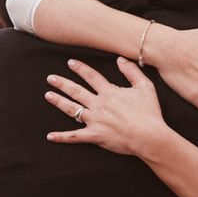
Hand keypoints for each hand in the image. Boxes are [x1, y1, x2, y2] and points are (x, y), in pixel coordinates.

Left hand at [45, 57, 170, 155]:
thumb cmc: (149, 112)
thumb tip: (120, 59)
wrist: (148, 136)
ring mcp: (94, 121)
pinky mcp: (95, 136)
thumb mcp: (145, 87)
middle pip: (76, 91)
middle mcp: (98, 105)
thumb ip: (132, 71)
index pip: (91, 76)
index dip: (80, 68)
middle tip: (50, 78)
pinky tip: (49, 136)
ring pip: (71, 110)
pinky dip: (61, 137)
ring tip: (48, 95)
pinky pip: (74, 137)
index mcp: (109, 92)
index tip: (70, 62)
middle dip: (62, 83)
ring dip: (58, 102)